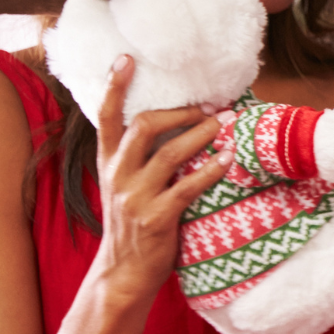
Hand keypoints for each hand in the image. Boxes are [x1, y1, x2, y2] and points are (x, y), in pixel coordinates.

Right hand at [90, 55, 229, 307]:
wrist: (122, 274)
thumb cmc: (133, 225)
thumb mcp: (125, 187)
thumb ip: (139, 159)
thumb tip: (175, 126)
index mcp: (108, 164)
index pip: (106, 118)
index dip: (115, 87)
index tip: (126, 59)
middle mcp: (117, 176)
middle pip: (142, 127)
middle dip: (179, 111)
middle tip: (210, 105)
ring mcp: (134, 197)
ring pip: (169, 153)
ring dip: (201, 134)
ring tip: (226, 122)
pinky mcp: (156, 219)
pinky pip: (187, 187)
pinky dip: (210, 170)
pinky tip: (228, 159)